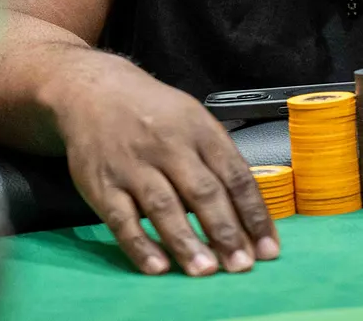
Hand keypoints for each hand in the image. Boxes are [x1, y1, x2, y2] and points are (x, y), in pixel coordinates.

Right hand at [50, 51, 277, 276]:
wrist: (94, 91)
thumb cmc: (153, 112)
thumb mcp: (193, 120)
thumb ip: (218, 161)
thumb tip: (247, 214)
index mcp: (199, 130)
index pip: (234, 175)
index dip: (254, 214)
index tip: (268, 248)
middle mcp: (168, 146)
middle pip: (202, 192)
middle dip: (225, 232)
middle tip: (241, 266)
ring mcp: (133, 166)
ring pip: (164, 207)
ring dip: (187, 242)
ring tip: (206, 271)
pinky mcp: (102, 185)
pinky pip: (122, 220)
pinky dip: (140, 245)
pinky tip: (158, 267)